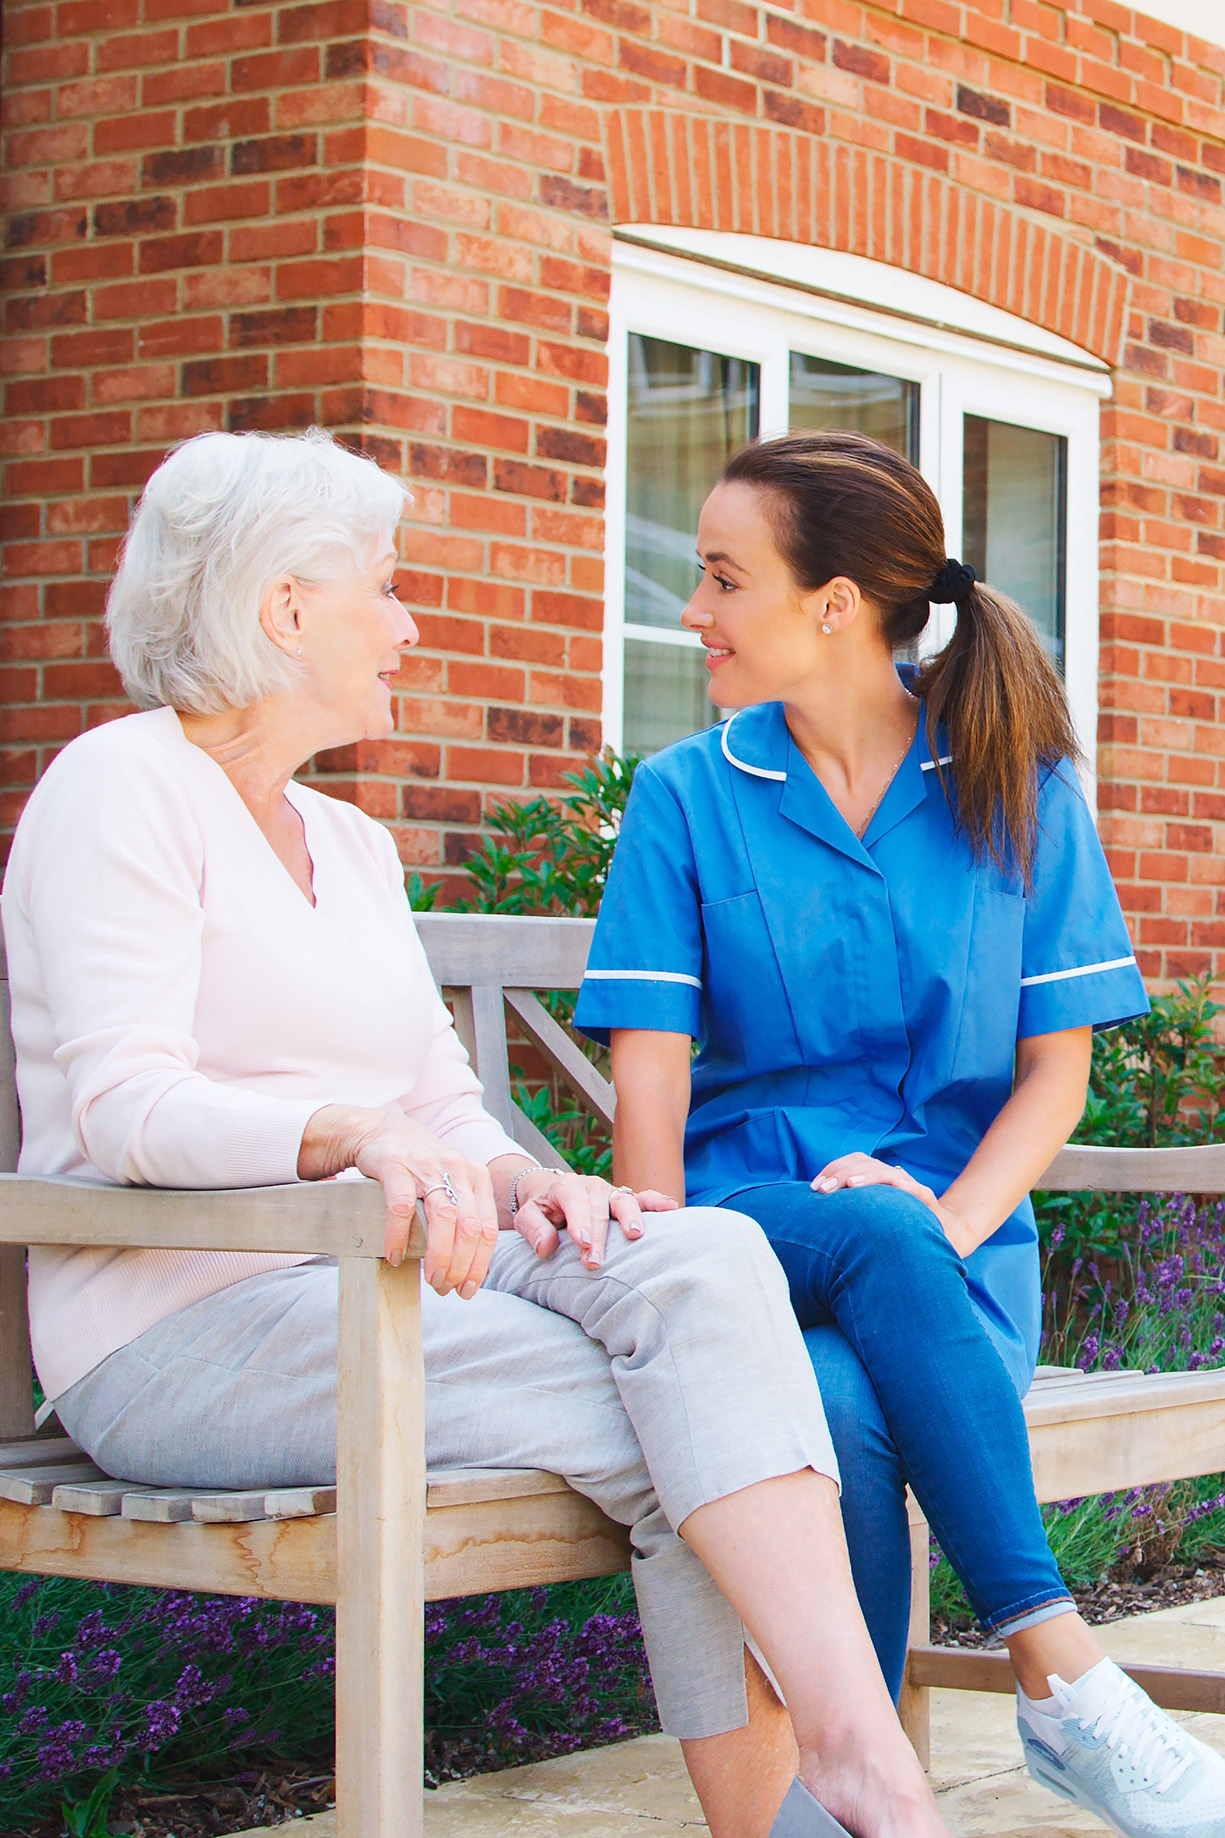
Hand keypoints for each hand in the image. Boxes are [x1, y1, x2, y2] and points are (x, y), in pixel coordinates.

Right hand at [300, 1104, 497, 1296]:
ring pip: (443, 1218)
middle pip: (469, 1227)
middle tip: (445, 1288)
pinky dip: (399, 1237)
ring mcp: (427, 1166)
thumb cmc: (419, 1166)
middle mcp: (456, 1169)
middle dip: (460, 1266)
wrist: (381, 1130)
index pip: (487, 1229)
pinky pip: (401, 1208)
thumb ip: (465, 1214)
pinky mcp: (396, 1166)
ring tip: (430, 1280)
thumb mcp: (451, 1182)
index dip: (479, 1265)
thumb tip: (473, 1265)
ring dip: (439, 1256)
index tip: (467, 1289)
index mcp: (476, 1176)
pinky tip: (395, 1256)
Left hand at [512, 1169, 679, 1269]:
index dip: (579, 1222)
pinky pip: (642, 1198)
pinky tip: (671, 1207)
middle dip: (599, 1236)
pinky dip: (656, 1202)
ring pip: (623, 1201)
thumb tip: (545, 1247)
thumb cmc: (541, 1210)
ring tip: (635, 1233)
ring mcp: (610, 1192)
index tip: (581, 1243)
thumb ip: (533, 1229)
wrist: (551, 1194)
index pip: (574, 1203)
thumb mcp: (527, 1216)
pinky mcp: (624, 1200)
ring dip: (630, 1217)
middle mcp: (591, 1186)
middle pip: (598, 1210)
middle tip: (595, 1262)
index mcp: (566, 1187)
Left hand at [810, 1153, 974, 1257]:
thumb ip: (851, 1206)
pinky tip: (895, 1187)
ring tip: (850, 1185)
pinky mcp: (928, 1200)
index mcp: (877, 1177)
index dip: (833, 1169)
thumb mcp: (871, 1215)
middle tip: (822, 1190)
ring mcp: (911, 1186)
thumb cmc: (898, 1225)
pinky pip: (918, 1190)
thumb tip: (816, 1208)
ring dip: (868, 1177)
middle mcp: (893, 1176)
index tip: (814, 1186)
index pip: (853, 1162)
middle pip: (865, 1164)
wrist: (941, 1235)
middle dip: (841, 1174)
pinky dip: (906, 1187)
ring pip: (888, 1173)